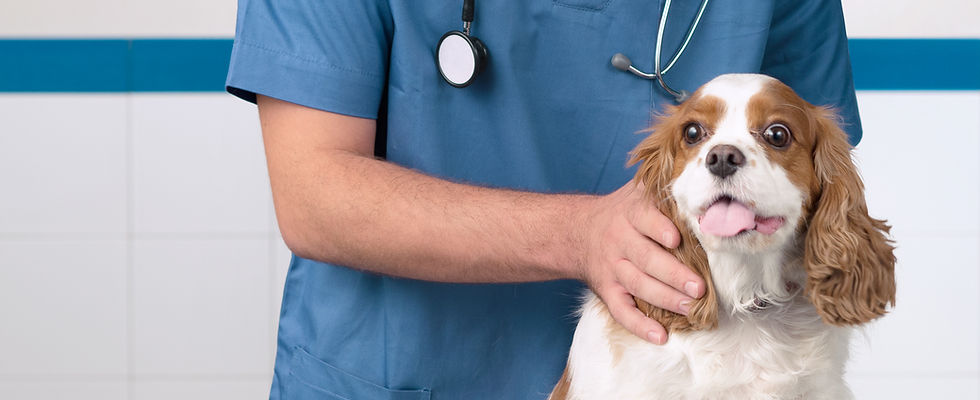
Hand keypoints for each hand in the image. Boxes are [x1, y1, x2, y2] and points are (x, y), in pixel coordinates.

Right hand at [577, 181, 704, 343]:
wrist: (577, 231)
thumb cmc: (621, 211)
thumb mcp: (636, 191)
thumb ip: (662, 185)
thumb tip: (699, 170)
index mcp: (630, 215)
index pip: (645, 220)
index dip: (660, 230)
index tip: (677, 240)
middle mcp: (619, 241)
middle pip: (646, 259)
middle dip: (673, 275)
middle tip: (699, 288)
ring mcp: (612, 268)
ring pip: (638, 286)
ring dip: (665, 299)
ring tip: (690, 308)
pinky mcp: (607, 289)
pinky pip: (621, 310)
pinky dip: (639, 325)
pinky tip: (659, 335)